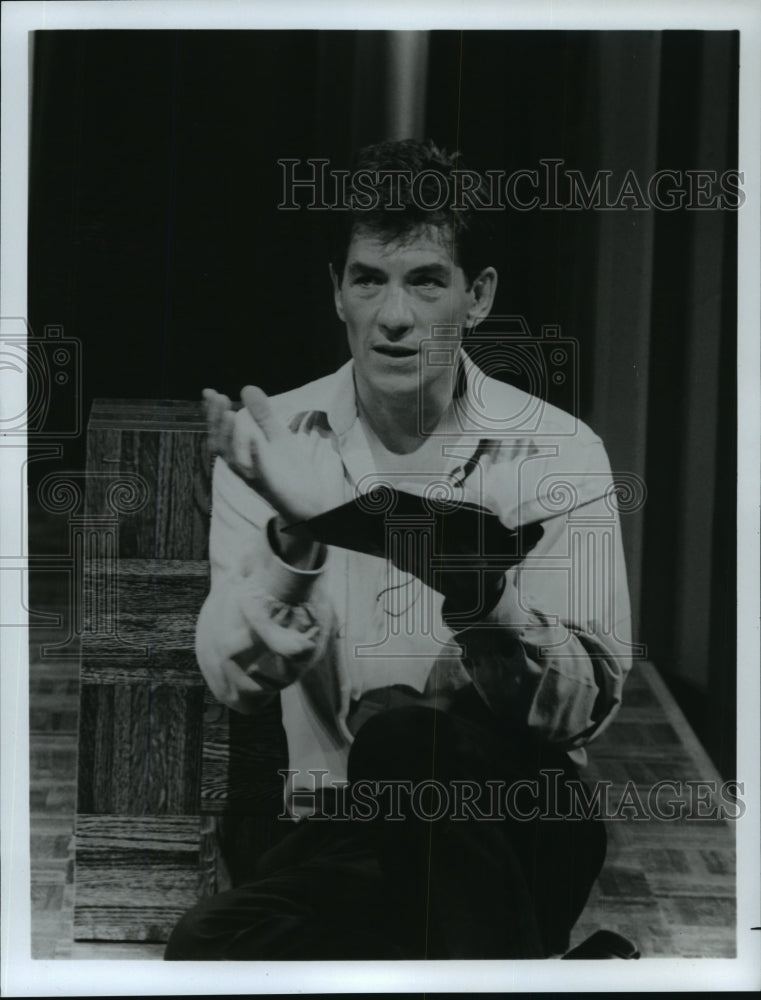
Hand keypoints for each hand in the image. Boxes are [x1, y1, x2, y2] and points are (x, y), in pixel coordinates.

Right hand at [202, 385, 320, 525]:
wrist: (310, 501)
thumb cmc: (289, 470)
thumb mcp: (277, 436)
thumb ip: (262, 415)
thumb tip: (246, 387)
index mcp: (241, 454)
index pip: (220, 433)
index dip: (212, 414)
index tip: (209, 392)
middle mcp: (242, 467)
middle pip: (221, 445)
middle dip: (217, 421)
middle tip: (219, 398)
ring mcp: (256, 478)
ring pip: (235, 460)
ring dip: (230, 437)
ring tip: (229, 414)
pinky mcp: (271, 486)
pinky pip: (259, 472)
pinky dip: (255, 455)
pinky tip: (255, 438)